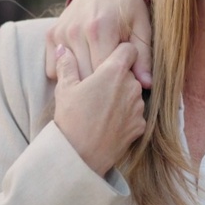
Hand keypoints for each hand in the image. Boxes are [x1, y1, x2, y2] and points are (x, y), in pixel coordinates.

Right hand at [44, 0, 152, 87]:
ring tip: (98, 75)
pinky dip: (67, 73)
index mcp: (100, 29)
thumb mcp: (142, 26)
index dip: (116, 82)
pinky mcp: (51, 34)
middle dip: (100, 84)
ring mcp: (61, 33)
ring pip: (69, 75)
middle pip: (86, 77)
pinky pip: (52, 69)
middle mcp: (76, 31)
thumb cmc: (129, 6)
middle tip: (113, 79)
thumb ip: (142, 56)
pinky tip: (83, 66)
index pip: (104, 73)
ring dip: (83, 80)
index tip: (125, 80)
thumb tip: (146, 84)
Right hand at [52, 43, 146, 175]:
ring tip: (100, 106)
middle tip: (97, 87)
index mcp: (115, 72)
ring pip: (133, 92)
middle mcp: (132, 86)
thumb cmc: (71, 119)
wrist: (80, 155)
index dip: (119, 51)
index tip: (108, 58)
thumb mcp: (64, 88)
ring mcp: (138, 106)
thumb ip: (67, 64)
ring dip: (122, 95)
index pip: (129, 49)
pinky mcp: (140, 125)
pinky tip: (108, 121)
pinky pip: (134, 112)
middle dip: (117, 76)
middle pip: (130, 72)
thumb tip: (64, 49)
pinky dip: (125, 114)